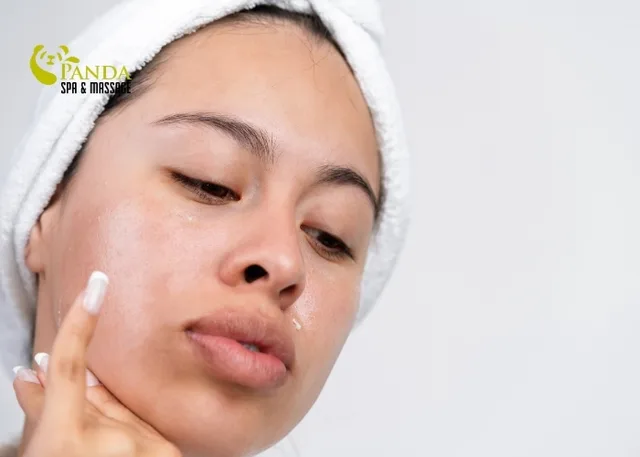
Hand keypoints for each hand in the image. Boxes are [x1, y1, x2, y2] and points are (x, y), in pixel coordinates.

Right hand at [12, 271, 181, 456]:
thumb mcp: (40, 450)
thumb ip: (41, 410)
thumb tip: (30, 371)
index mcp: (66, 442)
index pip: (72, 368)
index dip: (80, 324)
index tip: (98, 285)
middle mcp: (110, 445)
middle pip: (93, 396)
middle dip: (71, 394)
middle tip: (40, 381)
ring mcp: (140, 453)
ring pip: (118, 413)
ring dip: (97, 416)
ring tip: (77, 439)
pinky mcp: (163, 456)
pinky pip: (140, 428)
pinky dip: (122, 426)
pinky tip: (106, 430)